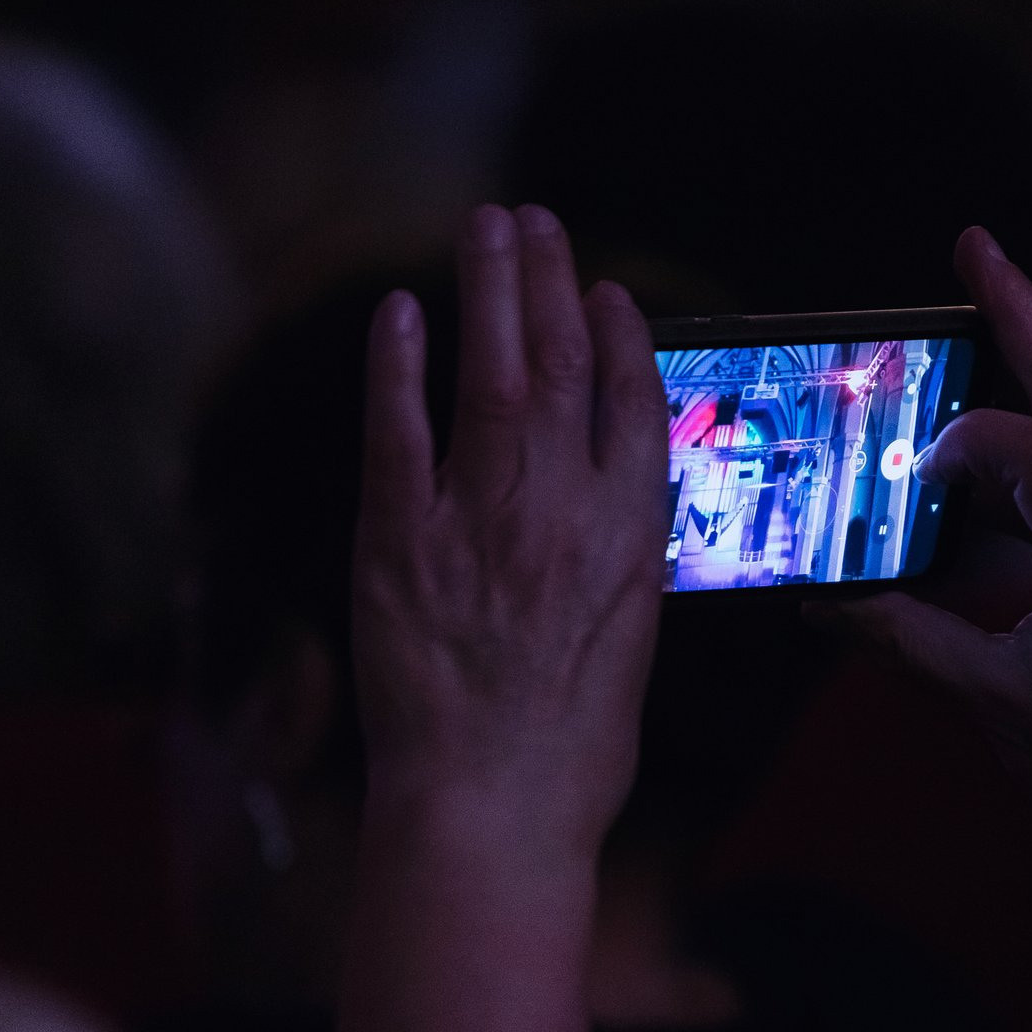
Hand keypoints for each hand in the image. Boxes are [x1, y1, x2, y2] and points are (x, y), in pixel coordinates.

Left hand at [350, 204, 668, 855]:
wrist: (491, 811)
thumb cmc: (571, 757)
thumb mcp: (629, 650)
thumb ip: (618, 565)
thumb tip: (605, 518)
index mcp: (630, 539)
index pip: (635, 406)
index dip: (621, 339)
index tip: (606, 293)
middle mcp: (562, 510)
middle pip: (558, 366)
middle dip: (546, 282)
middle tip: (532, 220)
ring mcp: (478, 520)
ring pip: (488, 375)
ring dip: (487, 291)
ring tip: (485, 229)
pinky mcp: (398, 542)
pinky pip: (397, 431)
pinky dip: (398, 366)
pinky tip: (400, 313)